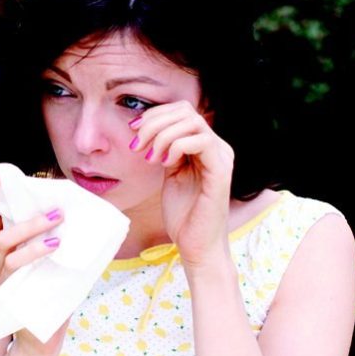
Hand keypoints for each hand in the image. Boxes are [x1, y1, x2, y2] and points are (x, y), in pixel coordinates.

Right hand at [0, 171, 69, 355]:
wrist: (40, 343)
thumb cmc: (46, 297)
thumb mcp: (46, 262)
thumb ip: (47, 238)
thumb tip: (70, 206)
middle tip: (6, 178)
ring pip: (4, 242)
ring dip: (31, 225)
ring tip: (58, 216)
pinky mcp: (9, 295)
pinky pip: (17, 266)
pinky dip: (35, 251)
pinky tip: (56, 245)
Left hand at [129, 101, 234, 269]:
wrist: (196, 245)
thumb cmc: (183, 214)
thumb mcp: (169, 173)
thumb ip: (165, 150)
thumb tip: (148, 129)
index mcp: (204, 145)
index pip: (181, 111)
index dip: (154, 115)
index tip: (133, 132)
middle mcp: (217, 147)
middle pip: (185, 111)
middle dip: (153, 123)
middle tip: (137, 146)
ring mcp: (221, 157)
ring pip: (192, 122)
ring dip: (162, 135)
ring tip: (150, 157)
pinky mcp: (221, 171)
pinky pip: (201, 141)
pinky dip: (176, 146)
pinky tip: (165, 164)